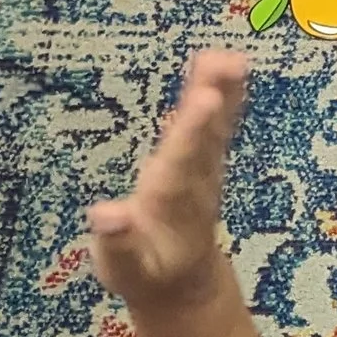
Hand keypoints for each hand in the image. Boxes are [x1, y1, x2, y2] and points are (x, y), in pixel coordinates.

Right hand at [89, 51, 248, 315]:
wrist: (183, 281)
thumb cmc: (145, 272)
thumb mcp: (126, 269)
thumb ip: (118, 244)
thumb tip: (105, 215)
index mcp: (170, 203)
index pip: (182, 161)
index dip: (192, 130)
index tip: (205, 99)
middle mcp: (192, 180)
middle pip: (204, 136)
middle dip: (212, 101)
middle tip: (225, 64)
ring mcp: (202, 169)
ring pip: (215, 127)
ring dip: (223, 91)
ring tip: (231, 56)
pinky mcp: (203, 161)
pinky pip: (215, 124)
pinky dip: (223, 95)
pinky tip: (228, 63)